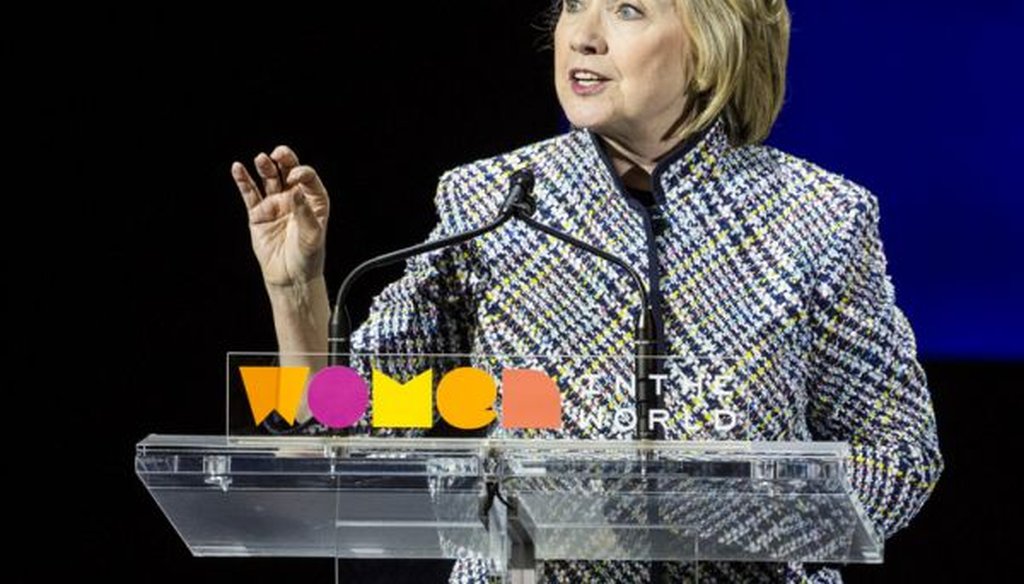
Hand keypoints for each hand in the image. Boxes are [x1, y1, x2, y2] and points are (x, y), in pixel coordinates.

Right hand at [231, 146, 329, 287]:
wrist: (291, 277)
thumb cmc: (307, 257)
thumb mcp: (312, 235)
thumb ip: (304, 212)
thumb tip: (294, 190)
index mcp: (313, 201)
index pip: (308, 179)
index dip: (302, 174)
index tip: (295, 179)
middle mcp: (294, 199)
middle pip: (288, 172)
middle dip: (285, 159)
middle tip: (279, 153)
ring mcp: (275, 204)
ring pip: (268, 179)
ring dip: (265, 167)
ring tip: (261, 159)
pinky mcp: (258, 214)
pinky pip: (250, 194)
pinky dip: (243, 181)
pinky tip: (238, 169)